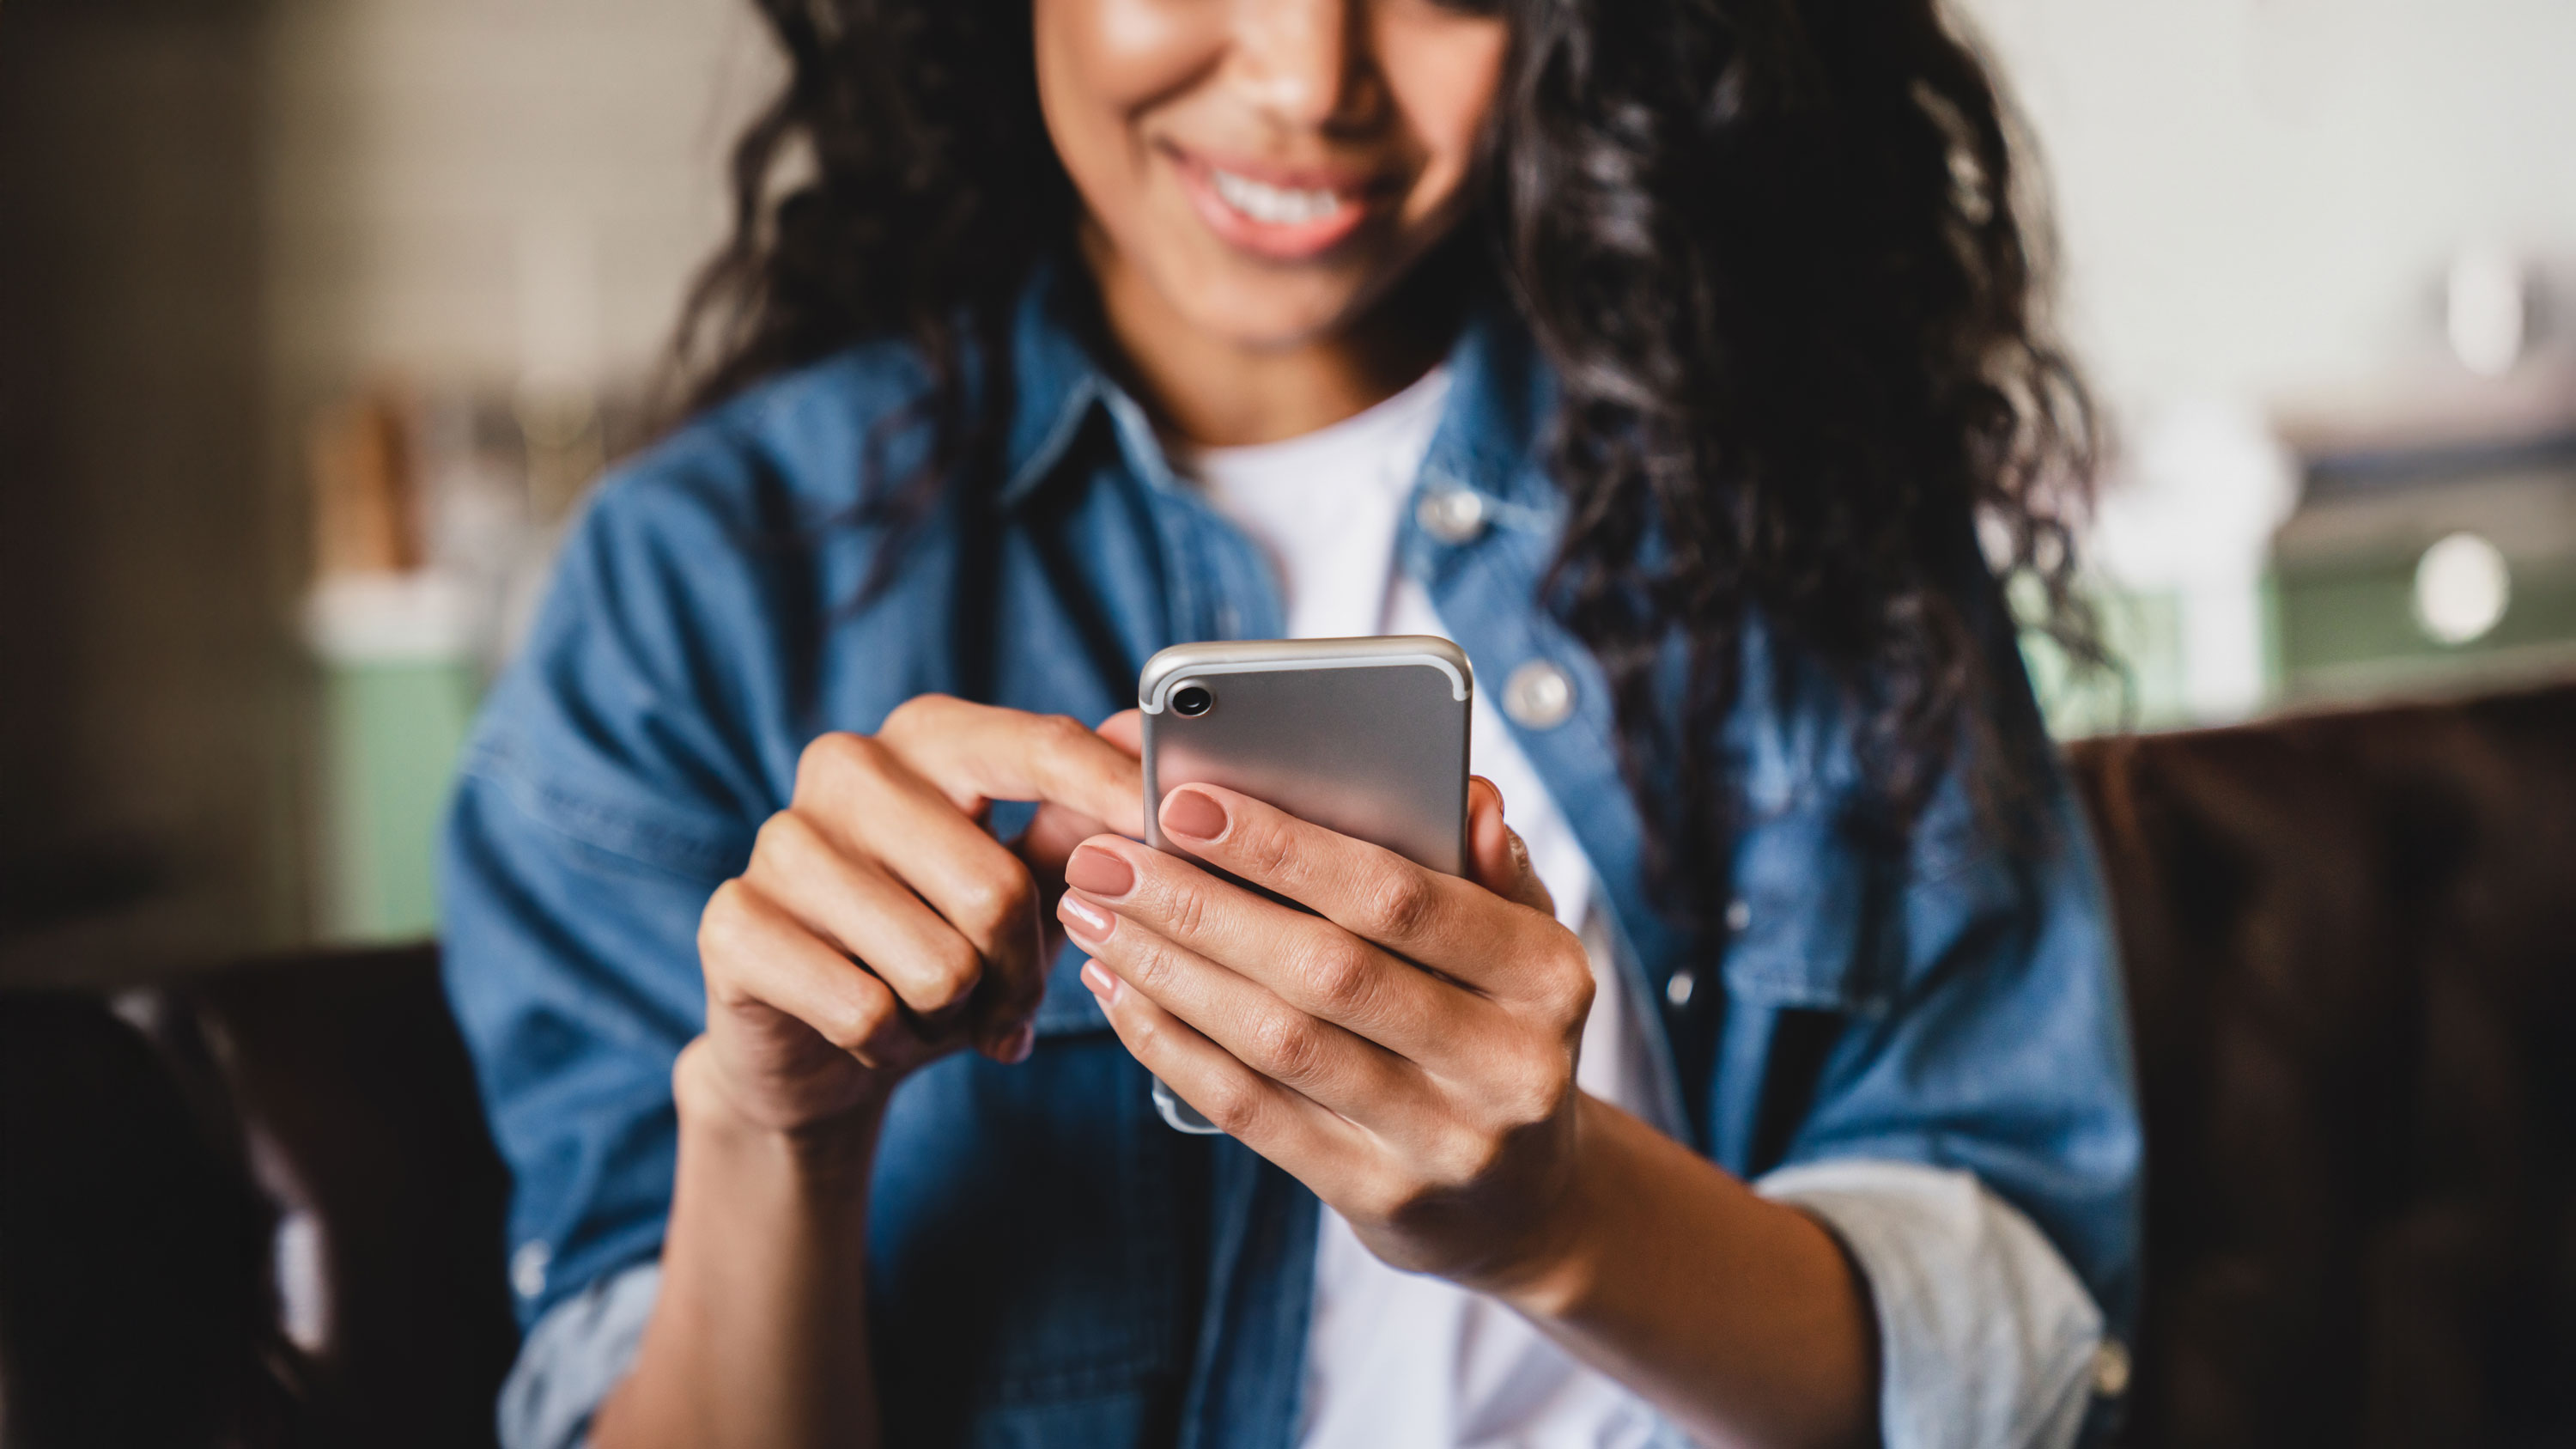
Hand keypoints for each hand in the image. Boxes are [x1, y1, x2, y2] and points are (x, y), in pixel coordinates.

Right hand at [691, 697, 1143, 1136]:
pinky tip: (875, 1032)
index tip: (1175, 827)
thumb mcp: (1023, 886)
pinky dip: (891, 1044)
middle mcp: (847, 766)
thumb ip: (1080, 822)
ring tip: (933, 1010)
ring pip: (937, 963)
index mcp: (928, 736)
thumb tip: (1146, 748)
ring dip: (955, 1016)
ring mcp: (781, 840)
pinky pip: (865, 1010)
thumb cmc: (938, 945)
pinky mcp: (734, 922)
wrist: (816, 1046)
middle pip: (997, 888)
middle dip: (1021, 973)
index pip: (1037, 746)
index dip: (1112, 792)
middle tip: (1008, 1004)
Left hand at [1057, 777, 1598, 1290]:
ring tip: (1093, 914)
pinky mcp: (1378, 1198)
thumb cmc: (1498, 1026)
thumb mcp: (1522, 942)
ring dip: (1168, 971)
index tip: (1184, 802)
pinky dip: (1173, 1046)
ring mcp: (1443, 1142)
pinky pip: (1253, 1112)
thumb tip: (1467, 796)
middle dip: (1199, 905)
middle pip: (1325, 970)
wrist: (1525, 1199)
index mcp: (1549, 976)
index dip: (1286, 848)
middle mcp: (1507, 1064)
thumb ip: (1486, 865)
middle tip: (1105, 858)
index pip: (1402, 898)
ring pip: (1278, 1043)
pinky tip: (1120, 993)